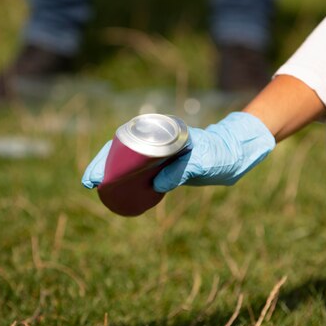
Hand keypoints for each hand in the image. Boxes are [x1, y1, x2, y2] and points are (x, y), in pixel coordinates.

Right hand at [81, 112, 275, 191]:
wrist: (235, 155)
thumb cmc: (221, 153)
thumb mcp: (205, 162)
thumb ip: (183, 170)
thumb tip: (156, 183)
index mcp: (163, 134)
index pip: (126, 141)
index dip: (107, 156)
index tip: (96, 173)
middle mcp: (157, 141)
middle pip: (121, 150)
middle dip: (103, 164)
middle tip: (89, 183)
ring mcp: (159, 153)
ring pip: (128, 161)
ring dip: (112, 173)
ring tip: (97, 188)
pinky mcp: (164, 166)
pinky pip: (139, 172)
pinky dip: (127, 180)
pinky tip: (118, 191)